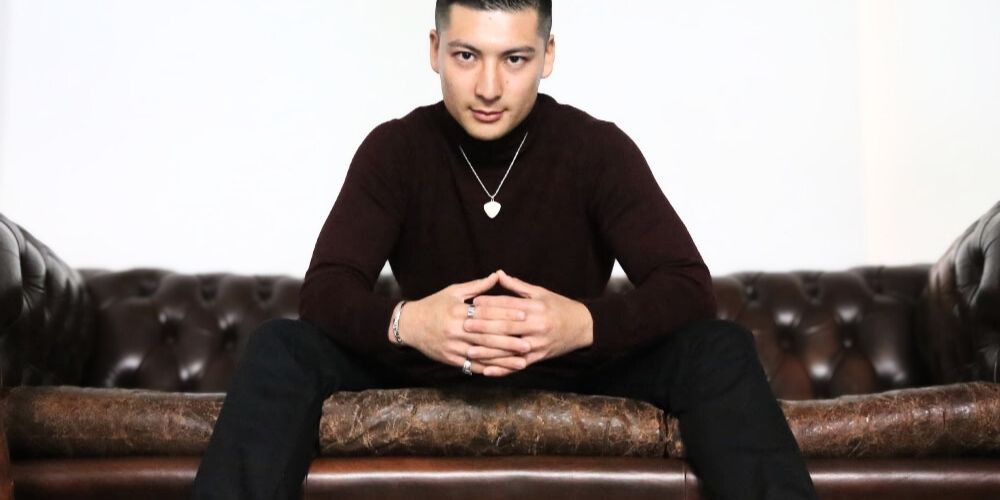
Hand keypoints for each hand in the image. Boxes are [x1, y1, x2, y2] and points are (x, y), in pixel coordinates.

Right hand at [391, 272, 532, 375]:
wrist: (409, 325)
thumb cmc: (434, 305)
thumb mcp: (453, 291)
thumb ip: (477, 286)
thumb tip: (497, 275)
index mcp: (458, 310)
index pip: (487, 312)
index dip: (506, 314)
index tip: (524, 315)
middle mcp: (455, 329)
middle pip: (487, 336)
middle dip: (509, 341)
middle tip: (529, 343)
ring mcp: (452, 346)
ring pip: (482, 354)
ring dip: (503, 359)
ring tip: (522, 361)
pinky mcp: (450, 359)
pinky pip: (471, 365)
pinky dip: (488, 369)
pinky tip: (503, 370)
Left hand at [465, 270, 593, 373]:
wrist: (583, 326)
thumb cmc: (559, 306)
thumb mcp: (540, 293)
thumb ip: (517, 286)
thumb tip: (497, 274)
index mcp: (536, 308)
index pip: (510, 305)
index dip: (491, 304)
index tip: (474, 303)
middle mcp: (537, 326)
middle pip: (507, 327)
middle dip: (484, 326)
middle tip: (465, 325)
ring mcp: (538, 344)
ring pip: (510, 349)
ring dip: (489, 351)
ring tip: (469, 350)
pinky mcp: (539, 358)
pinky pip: (518, 365)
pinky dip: (502, 369)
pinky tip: (487, 371)